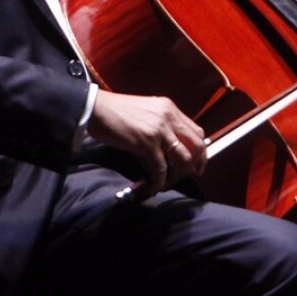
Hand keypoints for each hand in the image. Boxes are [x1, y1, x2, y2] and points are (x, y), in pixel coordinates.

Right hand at [86, 90, 207, 195]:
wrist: (95, 108)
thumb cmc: (115, 112)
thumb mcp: (145, 113)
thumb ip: (159, 128)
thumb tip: (165, 155)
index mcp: (169, 108)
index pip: (196, 131)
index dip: (200, 149)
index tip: (196, 162)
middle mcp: (168, 117)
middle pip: (197, 144)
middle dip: (197, 163)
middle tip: (192, 175)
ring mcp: (159, 129)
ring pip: (183, 158)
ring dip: (178, 175)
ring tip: (167, 183)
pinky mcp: (147, 143)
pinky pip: (161, 168)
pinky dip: (159, 181)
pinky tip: (153, 187)